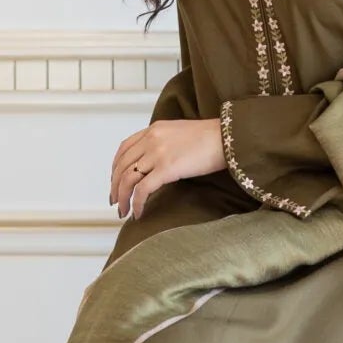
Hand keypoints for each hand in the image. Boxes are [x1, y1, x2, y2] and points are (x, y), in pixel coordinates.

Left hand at [110, 116, 226, 220]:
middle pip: (122, 166)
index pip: (123, 149)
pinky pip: (142, 189)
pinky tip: (138, 213)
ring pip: (127, 179)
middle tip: (116, 202)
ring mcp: (157, 153)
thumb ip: (165, 143)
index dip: (115, 169)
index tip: (114, 182)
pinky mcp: (166, 168)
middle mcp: (151, 139)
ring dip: (122, 198)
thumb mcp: (181, 133)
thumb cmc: (212, 138)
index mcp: (154, 129)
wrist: (228, 137)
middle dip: (115, 187)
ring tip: (123, 211)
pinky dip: (137, 203)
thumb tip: (158, 164)